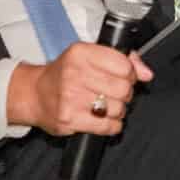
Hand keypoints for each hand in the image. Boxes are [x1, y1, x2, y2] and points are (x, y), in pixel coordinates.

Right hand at [10, 42, 154, 137]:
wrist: (33, 93)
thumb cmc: (64, 74)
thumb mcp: (89, 56)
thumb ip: (122, 59)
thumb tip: (146, 73)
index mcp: (81, 54)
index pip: (123, 65)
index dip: (129, 74)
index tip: (123, 76)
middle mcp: (75, 74)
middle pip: (123, 88)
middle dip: (124, 93)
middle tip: (113, 93)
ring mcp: (71, 98)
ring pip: (118, 108)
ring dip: (117, 110)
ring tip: (104, 105)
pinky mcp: (69, 119)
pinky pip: (108, 126)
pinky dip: (112, 125)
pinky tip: (103, 118)